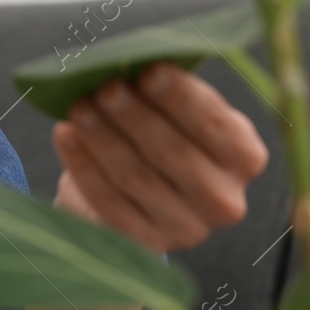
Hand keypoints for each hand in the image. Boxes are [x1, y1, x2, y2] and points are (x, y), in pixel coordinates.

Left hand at [49, 61, 267, 253]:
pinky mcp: (145, 244)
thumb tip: (128, 66)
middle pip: (173, 153)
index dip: (182, 99)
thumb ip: (164, 92)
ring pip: (136, 177)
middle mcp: (223, 199)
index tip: (149, 71)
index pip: (216, 126)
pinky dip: (83, 165)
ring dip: (103, 138)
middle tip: (106, 88)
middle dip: (136, 116)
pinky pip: (109, 202)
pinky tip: (65, 135)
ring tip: (79, 107)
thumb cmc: (159, 133)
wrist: (135, 192)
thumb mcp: (176, 112)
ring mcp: (186, 228)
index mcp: (244, 157)